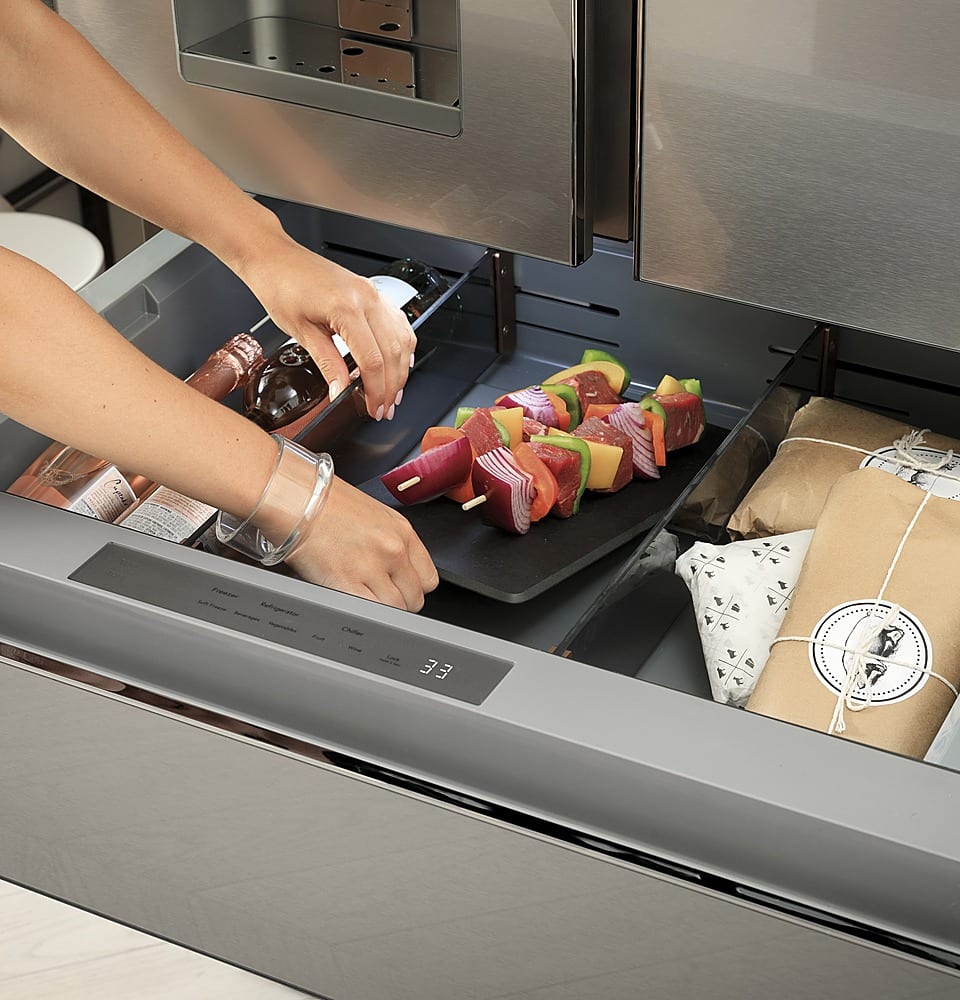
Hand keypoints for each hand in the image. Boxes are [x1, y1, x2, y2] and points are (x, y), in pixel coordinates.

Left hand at [239, 233, 415, 421]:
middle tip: (384, 408)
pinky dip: (402, 347)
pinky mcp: (373, 292)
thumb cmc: (282, 287)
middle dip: (392, 386)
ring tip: (393, 393)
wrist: (275, 258)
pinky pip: (399, 323)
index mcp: (346, 308)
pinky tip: (398, 362)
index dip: (376, 391)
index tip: (373, 408)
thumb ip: (327, 364)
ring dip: (401, 369)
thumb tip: (341, 392)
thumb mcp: (301, 333)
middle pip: (393, 353)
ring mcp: (374, 293)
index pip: (373, 361)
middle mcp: (367, 298)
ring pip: (402, 338)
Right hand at [285, 477, 438, 611]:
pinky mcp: (347, 583)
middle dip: (399, 603)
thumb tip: (396, 570)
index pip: (428, 578)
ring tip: (362, 598)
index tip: (401, 589)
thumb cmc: (326, 503)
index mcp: (403, 532)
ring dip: (380, 610)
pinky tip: (351, 602)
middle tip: (377, 596)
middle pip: (414, 598)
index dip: (413, 588)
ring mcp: (372, 568)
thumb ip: (391, 543)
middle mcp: (393, 550)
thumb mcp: (375, 516)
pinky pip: (370, 612)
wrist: (297, 498)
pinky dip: (364, 614)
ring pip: (394, 610)